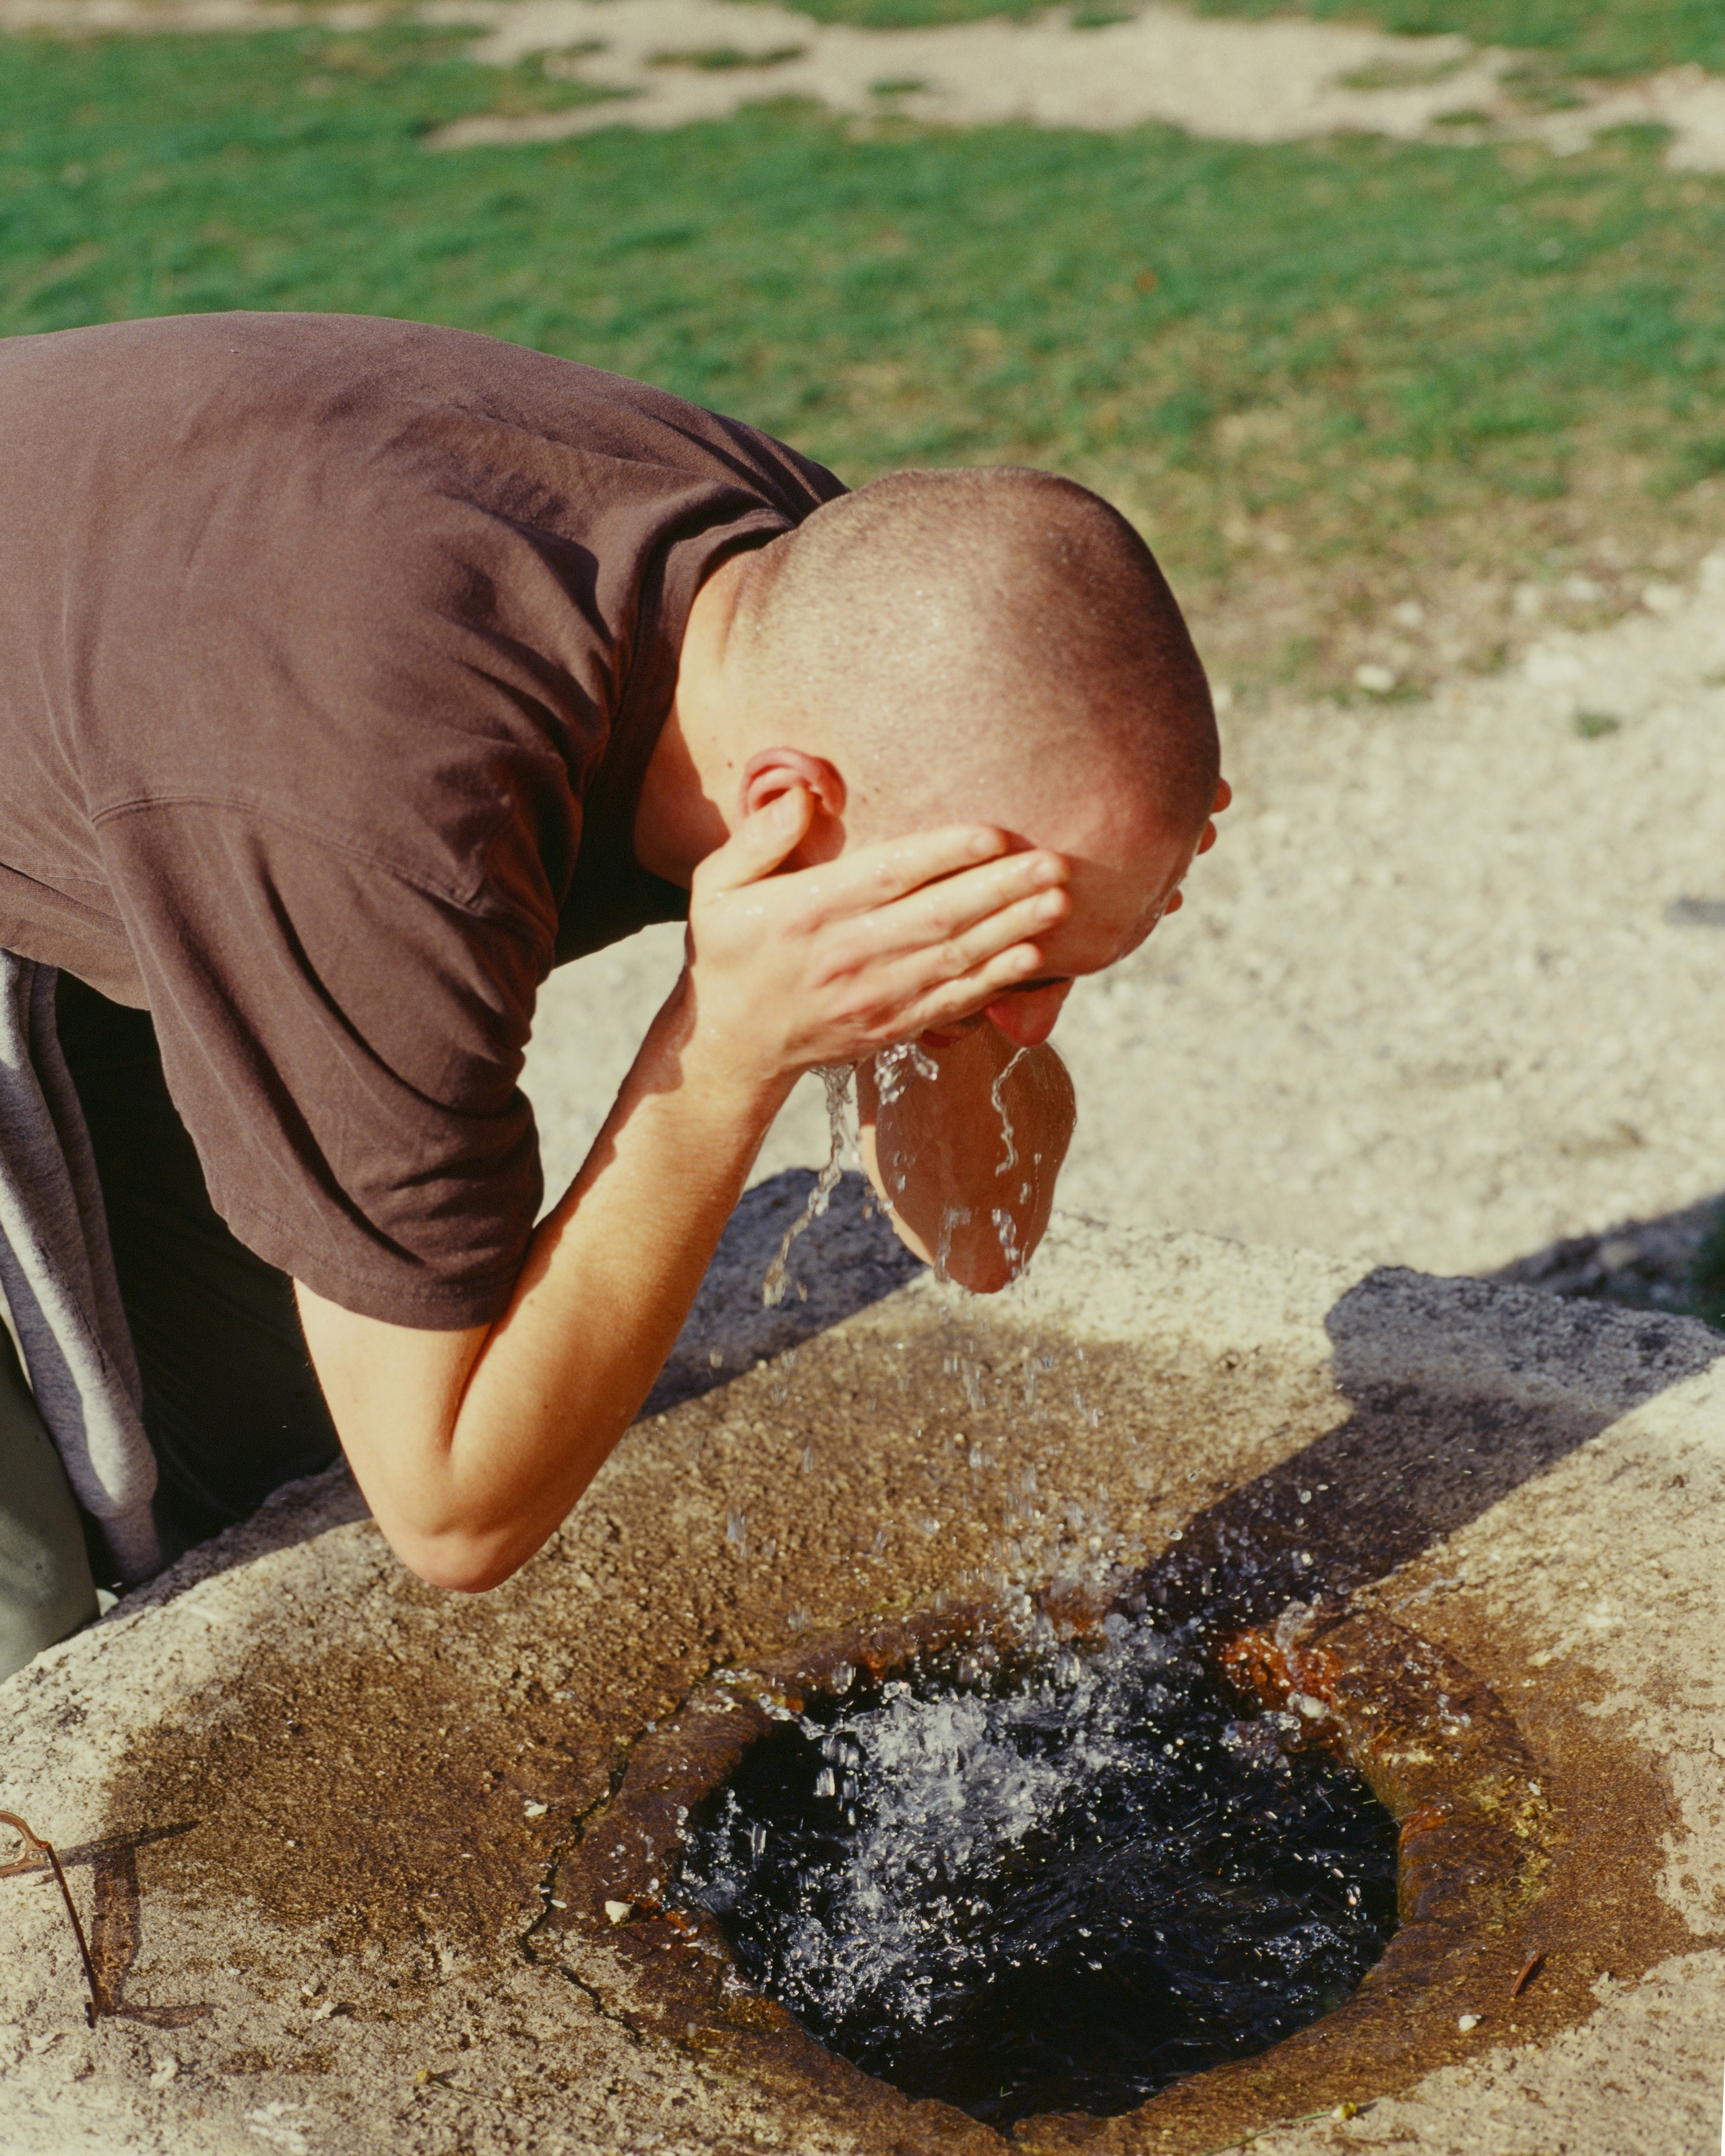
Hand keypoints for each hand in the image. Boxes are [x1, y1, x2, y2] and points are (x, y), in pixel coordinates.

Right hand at [677, 787, 1070, 1094]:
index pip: (886, 877)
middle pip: (937, 918)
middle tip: (1054, 863)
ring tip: (1059, 900)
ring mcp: (875, 997)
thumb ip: (758, 839)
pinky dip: (996, 980)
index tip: (992, 834)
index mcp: (808, 913)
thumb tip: (801, 794)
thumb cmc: (730, 950)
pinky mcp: (893, 1026)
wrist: (732, 1043)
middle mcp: (847, 955)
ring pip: (955, 960)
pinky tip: (1033, 955)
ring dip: (1013, 930)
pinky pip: (953, 1002)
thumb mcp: (716, 888)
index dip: (943, 855)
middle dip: (1001, 889)